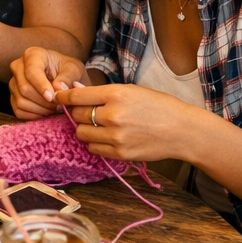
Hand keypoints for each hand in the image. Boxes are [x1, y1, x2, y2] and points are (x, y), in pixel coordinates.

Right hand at [10, 47, 89, 119]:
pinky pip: (19, 111)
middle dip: (44, 101)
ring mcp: (13, 83)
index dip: (41, 86)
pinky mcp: (12, 97)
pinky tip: (46, 111)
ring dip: (40, 109)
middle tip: (60, 104)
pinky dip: (34, 115)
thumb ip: (68, 77)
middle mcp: (18, 67)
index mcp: (32, 55)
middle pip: (24, 88)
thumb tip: (58, 88)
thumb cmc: (66, 69)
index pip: (31, 72)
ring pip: (21, 101)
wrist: (61, 75)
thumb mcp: (73, 69)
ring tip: (55, 107)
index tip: (52, 97)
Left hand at [56, 83, 195, 162]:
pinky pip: (93, 148)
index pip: (76, 96)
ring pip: (81, 133)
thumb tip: (73, 89)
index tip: (58, 97)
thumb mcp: (132, 90)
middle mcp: (113, 115)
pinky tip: (106, 137)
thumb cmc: (158, 106)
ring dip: (84, 129)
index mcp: (116, 94)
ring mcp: (116, 136)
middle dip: (78, 113)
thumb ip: (101, 93)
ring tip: (98, 125)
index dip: (63, 96)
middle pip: (77, 115)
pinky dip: (95, 143)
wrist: (183, 131)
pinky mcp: (120, 153)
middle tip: (87, 112)